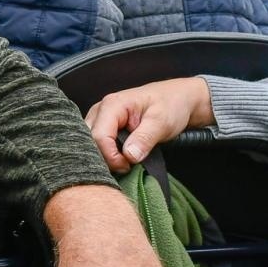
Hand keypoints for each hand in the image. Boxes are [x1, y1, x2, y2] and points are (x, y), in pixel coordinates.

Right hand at [83, 78, 213, 173]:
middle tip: (125, 167)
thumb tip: (129, 156)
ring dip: (104, 158)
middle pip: (89, 142)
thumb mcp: (162, 122)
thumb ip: (144, 139)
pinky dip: (105, 155)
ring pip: (89, 144)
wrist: (178, 99)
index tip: (128, 165)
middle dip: (104, 159)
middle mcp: (100, 110)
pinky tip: (119, 160)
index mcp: (112, 105)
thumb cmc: (170, 105)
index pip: (99, 137)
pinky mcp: (104, 128)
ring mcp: (100, 119)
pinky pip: (95, 145)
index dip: (110, 156)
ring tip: (123, 164)